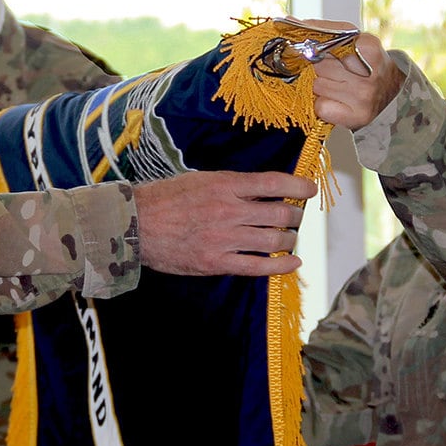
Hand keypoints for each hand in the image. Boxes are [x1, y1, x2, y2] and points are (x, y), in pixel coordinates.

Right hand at [133, 170, 312, 276]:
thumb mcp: (199, 179)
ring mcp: (224, 238)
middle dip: (296, 215)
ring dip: (289, 239)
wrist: (134, 224)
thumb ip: (230, 185)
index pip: (274, 183)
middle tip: (296, 216)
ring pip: (275, 240)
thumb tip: (261, 190)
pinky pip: (258, 266)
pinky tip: (291, 263)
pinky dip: (280, 265)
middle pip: (281, 214)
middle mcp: (229, 210)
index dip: (299, 186)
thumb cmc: (164, 199)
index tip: (310, 189)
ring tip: (288, 238)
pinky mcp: (217, 262)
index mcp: (224, 184)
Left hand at [311, 31, 400, 129]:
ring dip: (320, 84)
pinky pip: (321, 106)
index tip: (315, 46)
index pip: (325, 42)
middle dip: (318, 65)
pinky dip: (323, 103)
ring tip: (336, 83)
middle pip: (319, 64)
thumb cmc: (367, 64)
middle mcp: (369, 74)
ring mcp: (364, 97)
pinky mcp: (356, 116)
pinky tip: (335, 99)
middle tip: (332, 68)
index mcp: (369, 48)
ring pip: (318, 85)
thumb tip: (291, 22)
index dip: (316, 45)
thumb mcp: (354, 40)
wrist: (391, 92)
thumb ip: (325, 30)